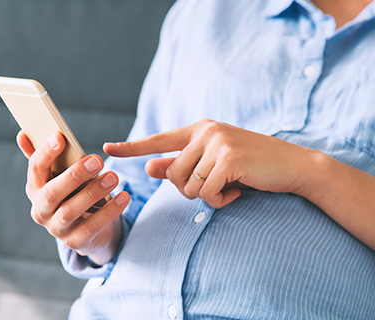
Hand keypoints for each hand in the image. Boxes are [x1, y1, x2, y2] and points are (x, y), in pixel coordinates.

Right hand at [17, 131, 129, 264]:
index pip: (35, 169)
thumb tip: (23, 134)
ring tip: (114, 177)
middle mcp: (41, 210)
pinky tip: (124, 197)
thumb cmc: (73, 194)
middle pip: (52, 192)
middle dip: (75, 175)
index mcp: (36, 188)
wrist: (87, 230)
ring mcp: (57, 228)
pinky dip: (109, 212)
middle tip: (97, 160)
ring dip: (93, 192)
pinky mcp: (76, 242)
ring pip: (71, 211)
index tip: (60, 137)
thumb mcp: (62, 176)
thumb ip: (48, 158)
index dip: (45, 153)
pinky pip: (92, 227)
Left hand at [104, 119, 314, 207]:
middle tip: (217, 184)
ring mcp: (217, 143)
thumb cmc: (251, 165)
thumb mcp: (213, 163)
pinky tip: (239, 189)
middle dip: (190, 189)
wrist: (292, 165)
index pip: (158, 139)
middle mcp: (205, 131)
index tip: (107, 150)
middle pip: (172, 174)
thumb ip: (181, 163)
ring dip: (208, 195)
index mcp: (199, 129)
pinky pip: (206, 193)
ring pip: (188, 186)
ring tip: (231, 184)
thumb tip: (150, 168)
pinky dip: (220, 200)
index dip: (132, 147)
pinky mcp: (228, 158)